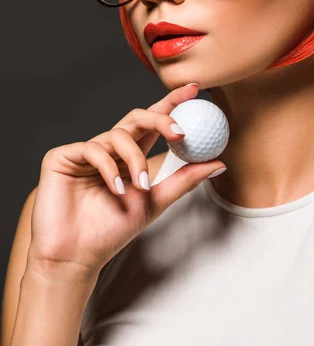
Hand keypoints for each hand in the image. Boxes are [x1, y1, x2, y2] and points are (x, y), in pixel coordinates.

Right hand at [28, 84, 225, 277]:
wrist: (77, 254)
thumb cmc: (113, 230)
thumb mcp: (156, 201)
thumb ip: (184, 180)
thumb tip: (219, 164)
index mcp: (130, 156)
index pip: (153, 124)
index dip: (172, 104)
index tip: (195, 90)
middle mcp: (109, 149)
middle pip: (136, 117)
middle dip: (161, 118)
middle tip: (180, 132)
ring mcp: (86, 152)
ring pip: (118, 134)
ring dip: (136, 160)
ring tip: (141, 187)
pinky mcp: (63, 156)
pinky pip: (93, 149)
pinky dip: (110, 168)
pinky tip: (116, 188)